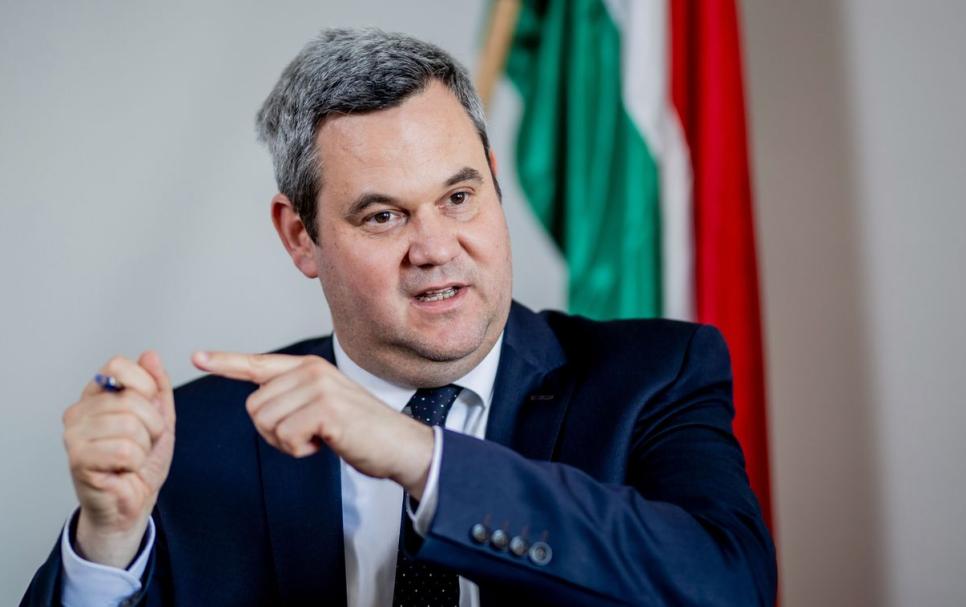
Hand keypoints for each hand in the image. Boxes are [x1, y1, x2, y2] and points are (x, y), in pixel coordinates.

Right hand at [63, 351, 175, 566]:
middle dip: (152, 424)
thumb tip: (150, 355)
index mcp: (97, 396)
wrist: (133, 502)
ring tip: (134, 457)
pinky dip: (135, 461)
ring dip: (144, 445)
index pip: (117, 365)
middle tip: (144, 442)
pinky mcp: (78, 458)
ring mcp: (74, 434)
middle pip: (130, 399)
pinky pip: (124, 449)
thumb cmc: (141, 462)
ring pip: (129, 424)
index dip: (145, 385)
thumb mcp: (160, 418)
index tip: (151, 407)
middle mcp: (80, 411)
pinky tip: (124, 468)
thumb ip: (157, 387)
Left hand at [193, 351, 434, 498]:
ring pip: (266, 422)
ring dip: (288, 442)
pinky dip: (301, 450)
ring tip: (321, 437)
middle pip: (255, 407)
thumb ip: (294, 398)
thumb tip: (261, 405)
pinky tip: (327, 443)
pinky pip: (286, 437)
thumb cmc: (361, 432)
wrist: (400, 446)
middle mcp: (311, 370)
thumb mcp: (324, 406)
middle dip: (275, 432)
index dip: (226, 362)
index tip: (197, 357)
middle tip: (310, 435)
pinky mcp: (325, 408)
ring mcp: (318, 387)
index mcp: (309, 367)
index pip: (259, 364)